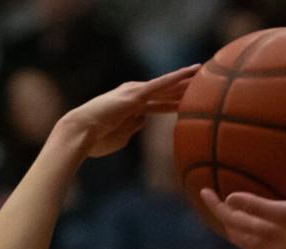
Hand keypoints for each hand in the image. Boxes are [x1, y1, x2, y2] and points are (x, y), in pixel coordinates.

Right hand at [59, 64, 198, 159]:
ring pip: (166, 85)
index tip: (191, 100)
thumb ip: (133, 128)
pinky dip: (176, 77)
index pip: (159, 103)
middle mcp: (134, 96)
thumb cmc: (95, 140)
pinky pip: (160, 84)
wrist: (80, 134)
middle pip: (165, 92)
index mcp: (131, 107)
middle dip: (184, 88)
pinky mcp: (134, 95)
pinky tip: (191, 71)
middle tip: (205, 82)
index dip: (175, 101)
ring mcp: (134, 94)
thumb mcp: (120, 137)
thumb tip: (143, 121)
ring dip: (185, 80)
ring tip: (204, 71)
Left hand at [200, 189, 285, 248]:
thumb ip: (256, 206)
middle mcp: (268, 242)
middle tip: (215, 200)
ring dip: (239, 225)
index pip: (230, 220)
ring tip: (235, 213)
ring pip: (250, 237)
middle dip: (224, 218)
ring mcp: (280, 244)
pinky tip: (265, 221)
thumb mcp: (284, 211)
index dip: (215, 205)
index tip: (203, 190)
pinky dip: (258, 227)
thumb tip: (230, 199)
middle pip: (236, 233)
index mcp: (262, 234)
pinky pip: (267, 236)